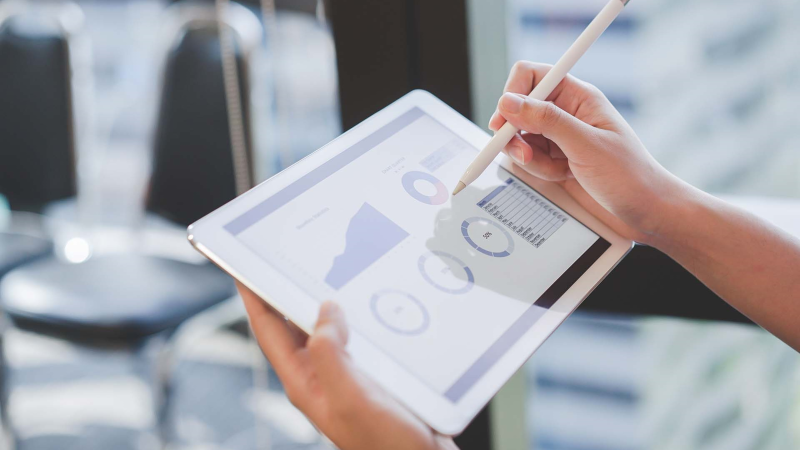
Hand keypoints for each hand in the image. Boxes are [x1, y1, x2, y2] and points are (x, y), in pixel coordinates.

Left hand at [238, 284, 458, 449]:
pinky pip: (354, 335)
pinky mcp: (370, 374)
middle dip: (285, 291)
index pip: (269, 331)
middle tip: (284, 256)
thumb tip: (324, 310)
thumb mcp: (352, 399)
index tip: (243, 266)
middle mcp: (320, 377)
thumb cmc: (387, 445)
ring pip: (325, 328)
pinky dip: (355, 314)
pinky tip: (368, 301)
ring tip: (322, 268)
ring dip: (322, 300)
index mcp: (305, 382)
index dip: (253, 297)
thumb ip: (331, 356)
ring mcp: (344, 375)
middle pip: (293, 325)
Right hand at [488, 61, 685, 243]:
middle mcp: (565, 113)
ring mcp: (558, 137)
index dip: (512, 93)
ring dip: (529, 157)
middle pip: (518, 109)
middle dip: (515, 133)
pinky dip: (537, 171)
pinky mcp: (553, 159)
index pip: (532, 76)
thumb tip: (509, 102)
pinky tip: (561, 177)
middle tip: (525, 154)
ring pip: (519, 137)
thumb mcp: (587, 145)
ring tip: (556, 170)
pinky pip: (528, 159)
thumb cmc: (630, 175)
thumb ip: (547, 121)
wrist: (644, 209)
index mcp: (578, 97)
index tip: (504, 120)